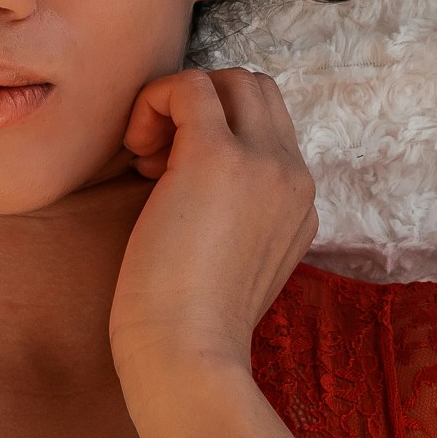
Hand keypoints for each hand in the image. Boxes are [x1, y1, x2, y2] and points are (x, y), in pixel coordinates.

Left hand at [108, 67, 317, 384]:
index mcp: (300, 204)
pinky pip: (189, 86)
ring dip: (181, 100)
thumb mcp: (233, 266)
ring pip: (232, 79)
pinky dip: (154, 102)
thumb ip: (234, 220)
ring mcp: (263, 164)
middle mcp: (293, 177)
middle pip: (258, 91)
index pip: (268, 130)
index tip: (171, 183)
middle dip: (204, 106)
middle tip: (158, 159)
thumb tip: (185, 183)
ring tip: (148, 157)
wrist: (188, 358)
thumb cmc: (191, 328)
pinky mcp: (217, 157)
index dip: (215, 137)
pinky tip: (136, 152)